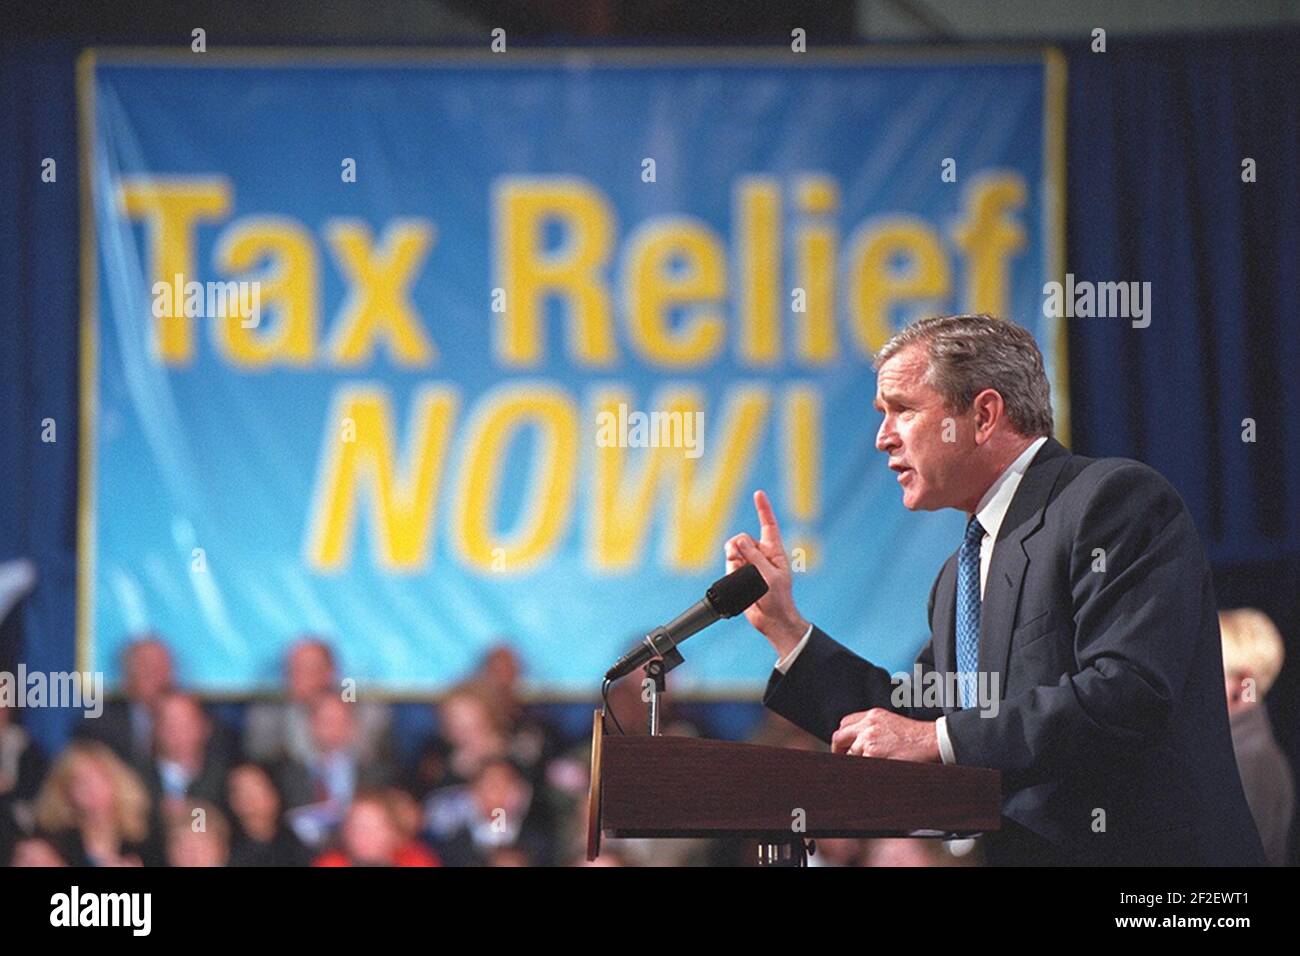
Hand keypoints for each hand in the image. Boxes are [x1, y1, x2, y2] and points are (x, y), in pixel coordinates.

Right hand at [723, 490, 809, 656]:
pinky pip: (729, 564)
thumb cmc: (778, 598)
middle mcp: (761, 554)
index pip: (768, 525)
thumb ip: (754, 557)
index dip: (763, 509)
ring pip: (733, 551)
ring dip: (733, 559)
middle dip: (738, 546)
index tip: (758, 494)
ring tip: (740, 573)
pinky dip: (731, 571)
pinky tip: (738, 581)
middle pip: (743, 538)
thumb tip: (739, 541)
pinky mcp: (739, 574)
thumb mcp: (769, 576)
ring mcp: (749, 564)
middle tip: (739, 559)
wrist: (771, 619)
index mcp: (774, 550)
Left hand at [831, 708, 940, 761]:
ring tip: (864, 766)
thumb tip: (858, 740)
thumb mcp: (891, 722)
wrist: (931, 741)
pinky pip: (859, 764)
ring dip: (854, 761)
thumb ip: (873, 727)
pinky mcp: (874, 754)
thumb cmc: (916, 735)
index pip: (845, 723)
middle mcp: (868, 725)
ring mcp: (869, 740)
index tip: (843, 745)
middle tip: (842, 758)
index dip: (843, 736)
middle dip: (838, 749)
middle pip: (840, 737)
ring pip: (849, 754)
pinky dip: (862, 768)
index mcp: (872, 715)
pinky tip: (872, 769)